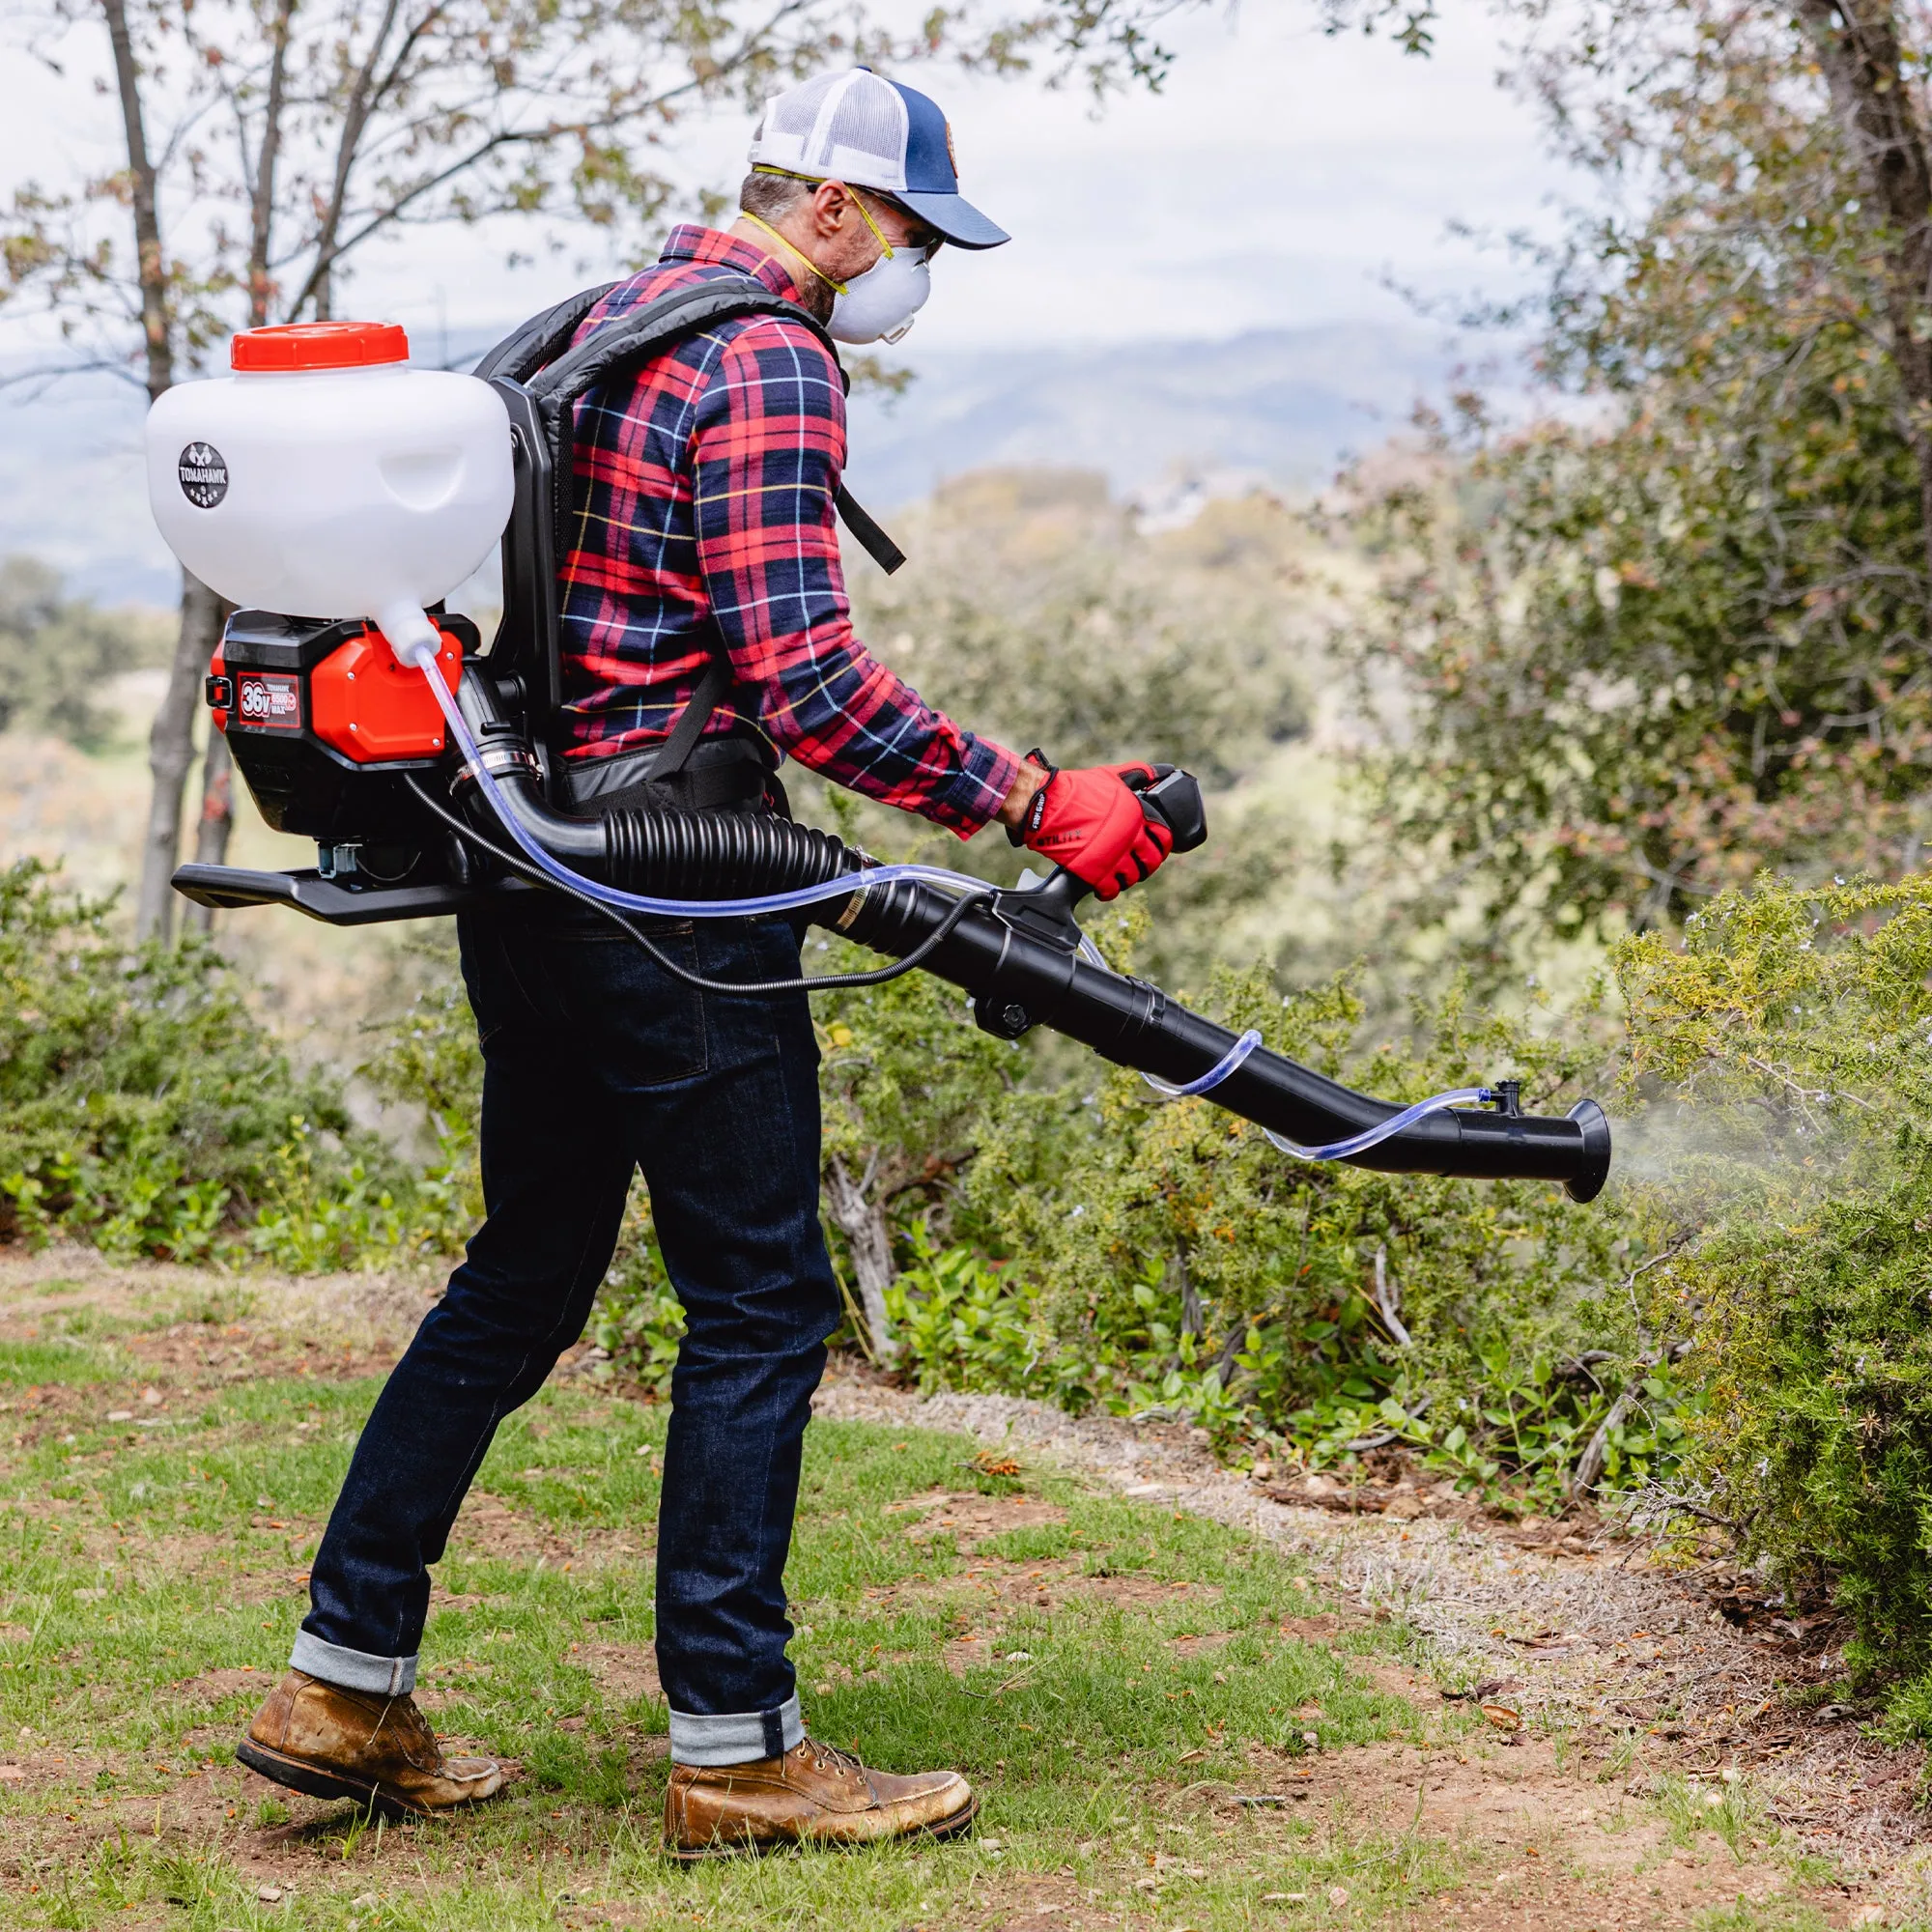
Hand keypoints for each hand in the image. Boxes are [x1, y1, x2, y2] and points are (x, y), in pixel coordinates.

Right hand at [1010, 754, 1174, 900]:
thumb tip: (1163, 771)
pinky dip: (1108, 892)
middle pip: (1151, 861)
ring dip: (1128, 878)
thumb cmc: (1076, 789)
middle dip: (1147, 865)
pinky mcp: (1094, 872)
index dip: (1162, 845)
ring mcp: (1113, 856)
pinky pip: (1110, 890)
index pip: (1164, 837)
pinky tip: (1103, 888)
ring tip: (1119, 875)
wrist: (1045, 805)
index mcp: (1136, 814)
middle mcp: (1129, 836)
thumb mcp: (1111, 775)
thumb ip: (1140, 773)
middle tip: (1139, 865)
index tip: (1155, 847)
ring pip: (1132, 877)